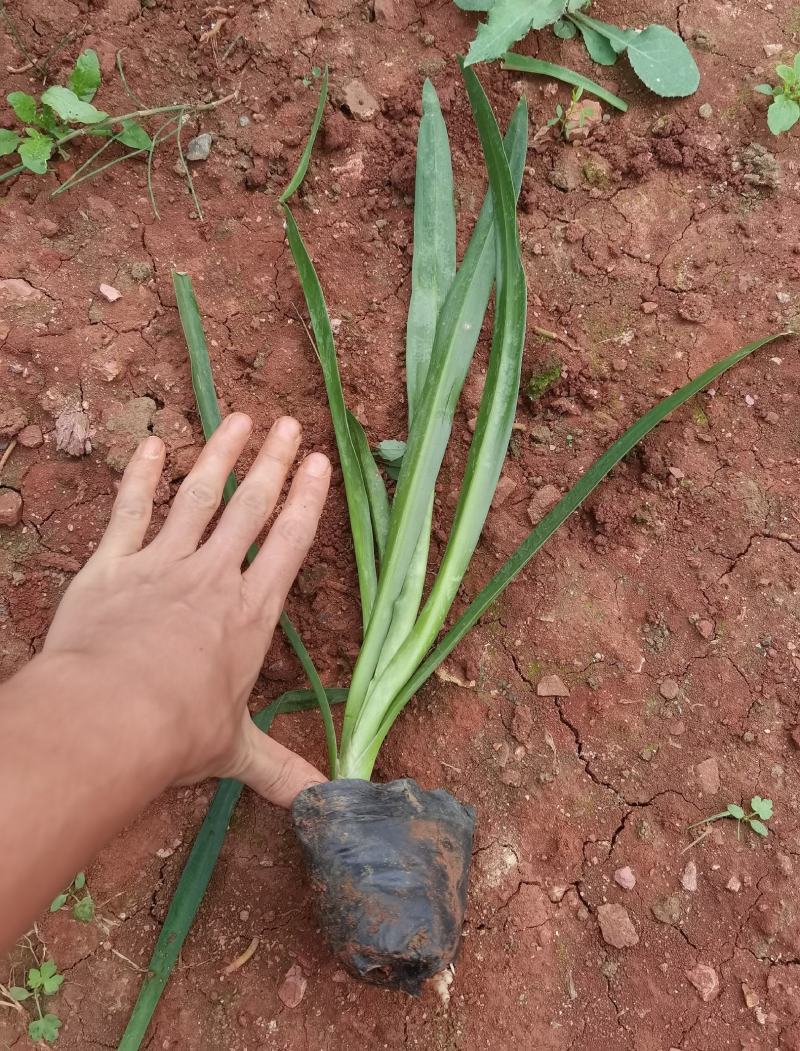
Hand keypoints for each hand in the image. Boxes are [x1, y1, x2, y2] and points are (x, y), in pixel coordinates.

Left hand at [42, 412, 330, 806]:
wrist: (109, 716)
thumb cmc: (178, 734)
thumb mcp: (236, 752)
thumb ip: (281, 771)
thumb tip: (324, 806)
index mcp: (249, 613)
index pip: (288, 543)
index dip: (306, 500)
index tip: (319, 463)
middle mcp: (212, 578)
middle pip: (250, 508)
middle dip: (273, 463)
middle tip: (290, 424)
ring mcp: (161, 565)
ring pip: (197, 497)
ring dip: (220, 455)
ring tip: (240, 418)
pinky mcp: (112, 565)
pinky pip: (129, 511)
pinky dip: (140, 476)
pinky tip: (153, 444)